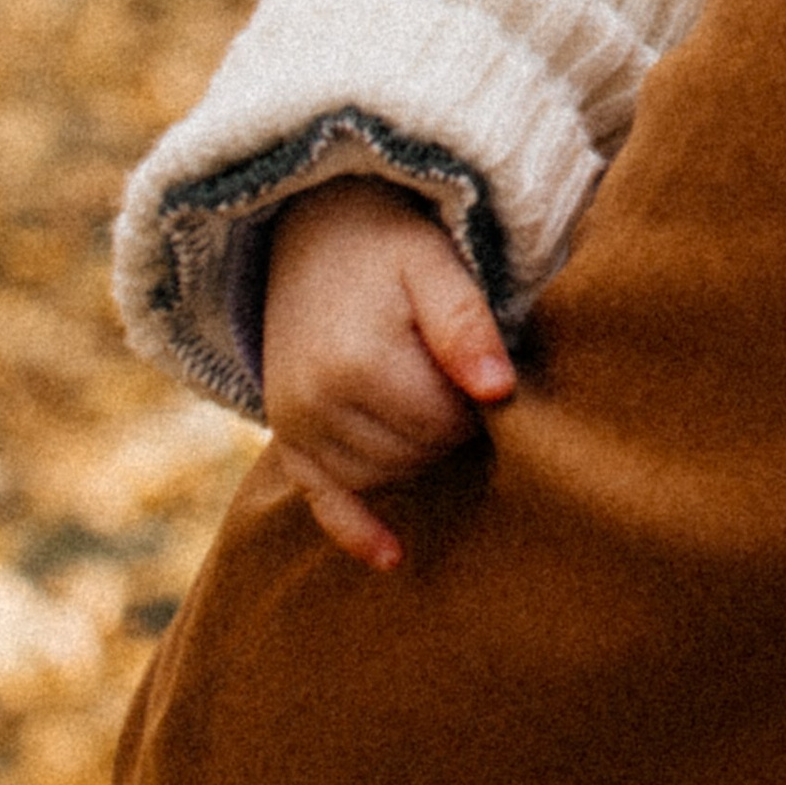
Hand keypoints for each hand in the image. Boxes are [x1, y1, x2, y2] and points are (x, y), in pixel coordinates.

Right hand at [262, 178, 514, 572]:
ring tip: (426, 399)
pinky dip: (355, 529)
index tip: (483, 365)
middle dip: (450, 425)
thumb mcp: (434, 263)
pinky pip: (320, 500)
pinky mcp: (286, 438)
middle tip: (457, 376)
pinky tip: (392, 558)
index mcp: (359, 362)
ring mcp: (295, 426)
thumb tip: (499, 391)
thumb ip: (465, 325)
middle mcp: (317, 404)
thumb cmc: (387, 243)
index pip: (448, 422)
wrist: (311, 226)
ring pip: (383, 477)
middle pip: (418, 453)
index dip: (479, 402)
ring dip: (417, 454)